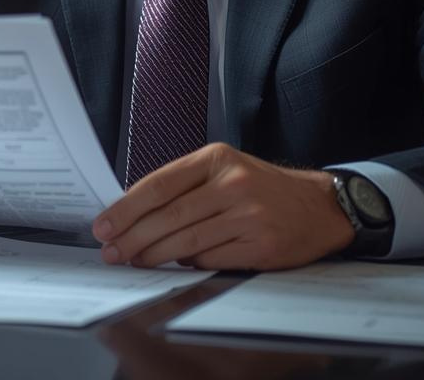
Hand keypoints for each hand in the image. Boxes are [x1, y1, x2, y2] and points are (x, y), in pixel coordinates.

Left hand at [93, 143, 353, 269]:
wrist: (320, 207)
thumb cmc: (263, 188)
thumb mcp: (225, 169)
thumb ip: (185, 185)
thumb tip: (134, 213)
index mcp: (217, 158)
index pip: (159, 184)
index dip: (126, 208)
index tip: (104, 226)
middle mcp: (233, 183)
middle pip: (169, 216)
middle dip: (133, 237)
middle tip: (112, 252)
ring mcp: (248, 215)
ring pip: (186, 241)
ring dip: (154, 255)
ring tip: (135, 261)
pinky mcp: (261, 246)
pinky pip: (211, 259)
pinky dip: (190, 263)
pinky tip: (177, 263)